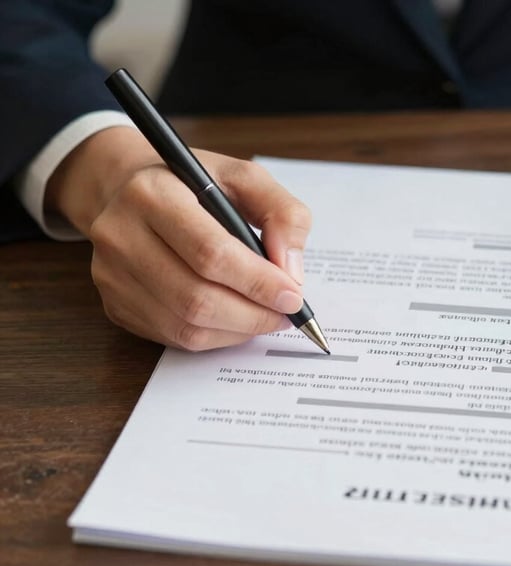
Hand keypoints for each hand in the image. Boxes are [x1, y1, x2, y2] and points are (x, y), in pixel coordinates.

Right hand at [46, 126, 310, 349]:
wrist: (126, 190)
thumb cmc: (193, 185)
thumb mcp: (245, 178)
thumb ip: (282, 214)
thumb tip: (292, 271)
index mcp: (153, 193)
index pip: (211, 253)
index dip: (258, 282)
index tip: (294, 296)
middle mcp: (120, 235)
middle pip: (197, 298)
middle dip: (254, 314)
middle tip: (287, 313)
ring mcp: (111, 275)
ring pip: (186, 325)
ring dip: (239, 330)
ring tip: (267, 316)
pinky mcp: (114, 304)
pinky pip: (174, 336)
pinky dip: (217, 336)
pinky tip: (236, 320)